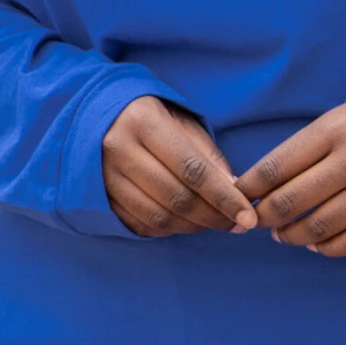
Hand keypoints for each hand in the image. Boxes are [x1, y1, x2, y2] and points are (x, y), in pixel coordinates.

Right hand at [102, 97, 258, 237]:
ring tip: (214, 223)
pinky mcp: (99, 197)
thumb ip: (208, 155)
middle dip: (213, 216)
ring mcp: (104, 176)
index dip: (224, 197)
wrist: (98, 115)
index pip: (193, 169)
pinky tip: (186, 222)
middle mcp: (119, 149)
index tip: (247, 216)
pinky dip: (169, 229)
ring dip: (193, 226)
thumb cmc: (151, 116)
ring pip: (159, 216)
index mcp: (143, 122)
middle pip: (176, 197)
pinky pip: (140, 224)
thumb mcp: (182, 122)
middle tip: (237, 224)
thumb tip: (234, 191)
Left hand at [236, 98, 345, 258]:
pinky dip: (327, 248)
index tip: (237, 196)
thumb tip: (258, 186)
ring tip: (282, 234)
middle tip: (256, 219)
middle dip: (264, 216)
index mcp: (335, 130)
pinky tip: (315, 243)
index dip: (249, 187)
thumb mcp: (339, 119)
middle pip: (292, 200)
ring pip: (318, 227)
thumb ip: (303, 148)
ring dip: (291, 236)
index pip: (276, 166)